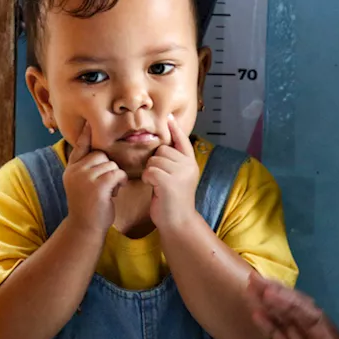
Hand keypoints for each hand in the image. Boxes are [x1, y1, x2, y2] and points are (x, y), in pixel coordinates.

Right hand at [63, 122, 126, 235]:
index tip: (88, 122)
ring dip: (115, 176)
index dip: (85, 134)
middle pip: (101, 154)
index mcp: (71, 169)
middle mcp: (75, 171)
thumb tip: (98, 153)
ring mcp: (85, 177)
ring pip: (111, 164)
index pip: (80, 147)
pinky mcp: (97, 185)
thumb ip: (85, 169)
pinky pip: (117, 173)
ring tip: (108, 191)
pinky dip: (120, 181)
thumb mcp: (80, 185)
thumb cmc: (88, 207)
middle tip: (105, 185)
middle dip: (108, 168)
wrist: (85, 228)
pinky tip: (115, 192)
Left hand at [144, 114, 200, 232]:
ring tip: (158, 185)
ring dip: (151, 172)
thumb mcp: (178, 178)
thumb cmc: (173, 201)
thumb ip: (174, 162)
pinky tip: (154, 188)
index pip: (182, 140)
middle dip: (156, 162)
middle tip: (160, 179)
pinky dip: (147, 179)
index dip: (175, 128)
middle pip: (162, 150)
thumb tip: (162, 147)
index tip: (169, 116)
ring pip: (154, 160)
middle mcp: (188, 165)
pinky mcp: (169, 181)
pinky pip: (150, 171)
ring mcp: (180, 173)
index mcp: (191, 163)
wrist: (178, 222)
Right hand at [247, 274, 338, 338]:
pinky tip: (258, 316)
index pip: (311, 318)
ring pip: (290, 324)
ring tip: (251, 290)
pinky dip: (271, 328)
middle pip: (299, 315)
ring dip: (272, 308)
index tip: (269, 291)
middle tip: (254, 280)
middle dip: (278, 297)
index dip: (290, 303)